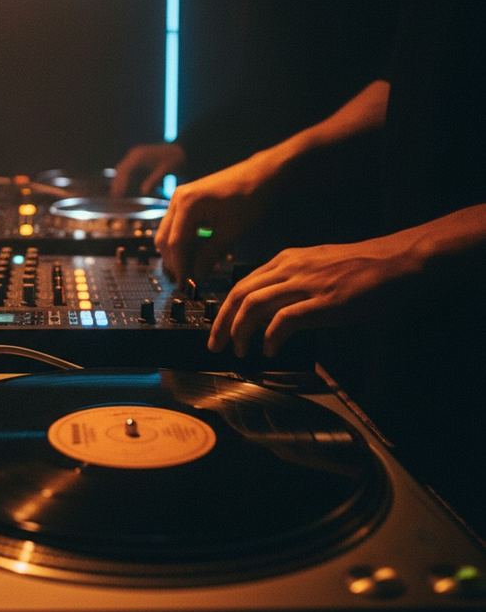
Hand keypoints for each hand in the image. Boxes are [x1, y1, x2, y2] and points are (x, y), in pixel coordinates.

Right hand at [110, 142, 184, 196]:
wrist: (183, 150)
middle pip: (121, 170)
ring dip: (120, 181)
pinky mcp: (139, 158)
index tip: (118, 195)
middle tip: (115, 197)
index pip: (125, 171)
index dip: (121, 184)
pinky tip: (125, 187)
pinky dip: (125, 178)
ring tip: (118, 194)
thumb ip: (153, 181)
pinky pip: (128, 168)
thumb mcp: (165, 171)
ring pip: (122, 169)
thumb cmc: (175, 160)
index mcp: (139, 156)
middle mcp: (135, 154)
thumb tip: (143, 192)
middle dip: (117, 183)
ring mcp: (136, 155)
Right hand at [155, 154, 274, 282]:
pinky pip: (176, 226)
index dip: (180, 268)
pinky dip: (183, 242)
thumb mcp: (231, 232)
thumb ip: (209, 256)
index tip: (186, 286)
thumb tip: (196, 277)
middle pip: (165, 239)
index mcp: (188, 204)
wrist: (261, 174)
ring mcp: (179, 198)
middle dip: (175, 262)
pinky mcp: (186, 200)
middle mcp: (178, 199)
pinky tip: (197, 253)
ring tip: (193, 269)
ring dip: (178, 253)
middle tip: (188, 281)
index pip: (175, 244)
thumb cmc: (250, 197)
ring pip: (168, 233)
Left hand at [208, 237, 415, 356]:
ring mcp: (305, 284)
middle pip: (240, 295)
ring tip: (239, 351)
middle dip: (222, 323)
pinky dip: (271, 337)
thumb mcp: (316, 266)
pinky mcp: (322, 301)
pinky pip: (284, 320)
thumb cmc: (360, 267)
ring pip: (254, 306)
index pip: (241, 284)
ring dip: (240, 331)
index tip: (218, 329)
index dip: (224, 310)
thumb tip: (269, 309)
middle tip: (216, 345)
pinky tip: (270, 350)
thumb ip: (290, 282)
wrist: (395, 262)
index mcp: (285, 260)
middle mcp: (289, 268)